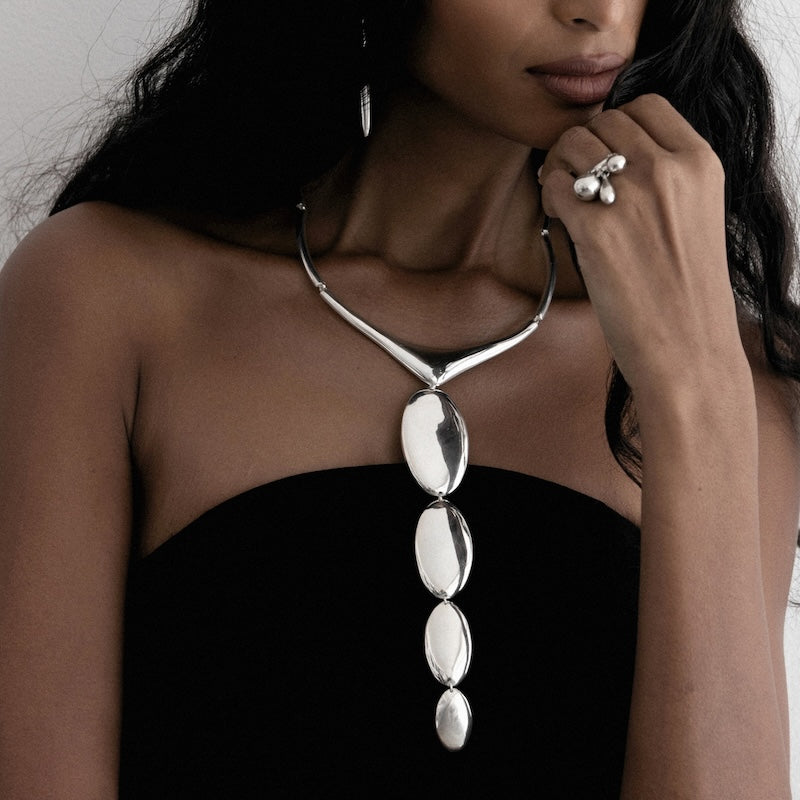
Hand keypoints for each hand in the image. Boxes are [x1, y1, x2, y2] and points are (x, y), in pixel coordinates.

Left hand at [539, 94, 743, 398]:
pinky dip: (549, 195)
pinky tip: (558, 216)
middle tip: (573, 175)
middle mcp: (668, 170)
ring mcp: (631, 197)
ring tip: (563, 194)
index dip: (615, 125)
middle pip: (604, 122)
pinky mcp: (596, 228)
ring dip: (560, 164)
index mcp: (700, 164)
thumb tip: (614, 156)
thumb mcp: (697, 217)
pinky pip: (555, 186)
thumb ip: (666, 179)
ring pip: (573, 144)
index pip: (646, 106)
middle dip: (581, 145)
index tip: (603, 151)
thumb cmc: (687, 294)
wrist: (688, 350)